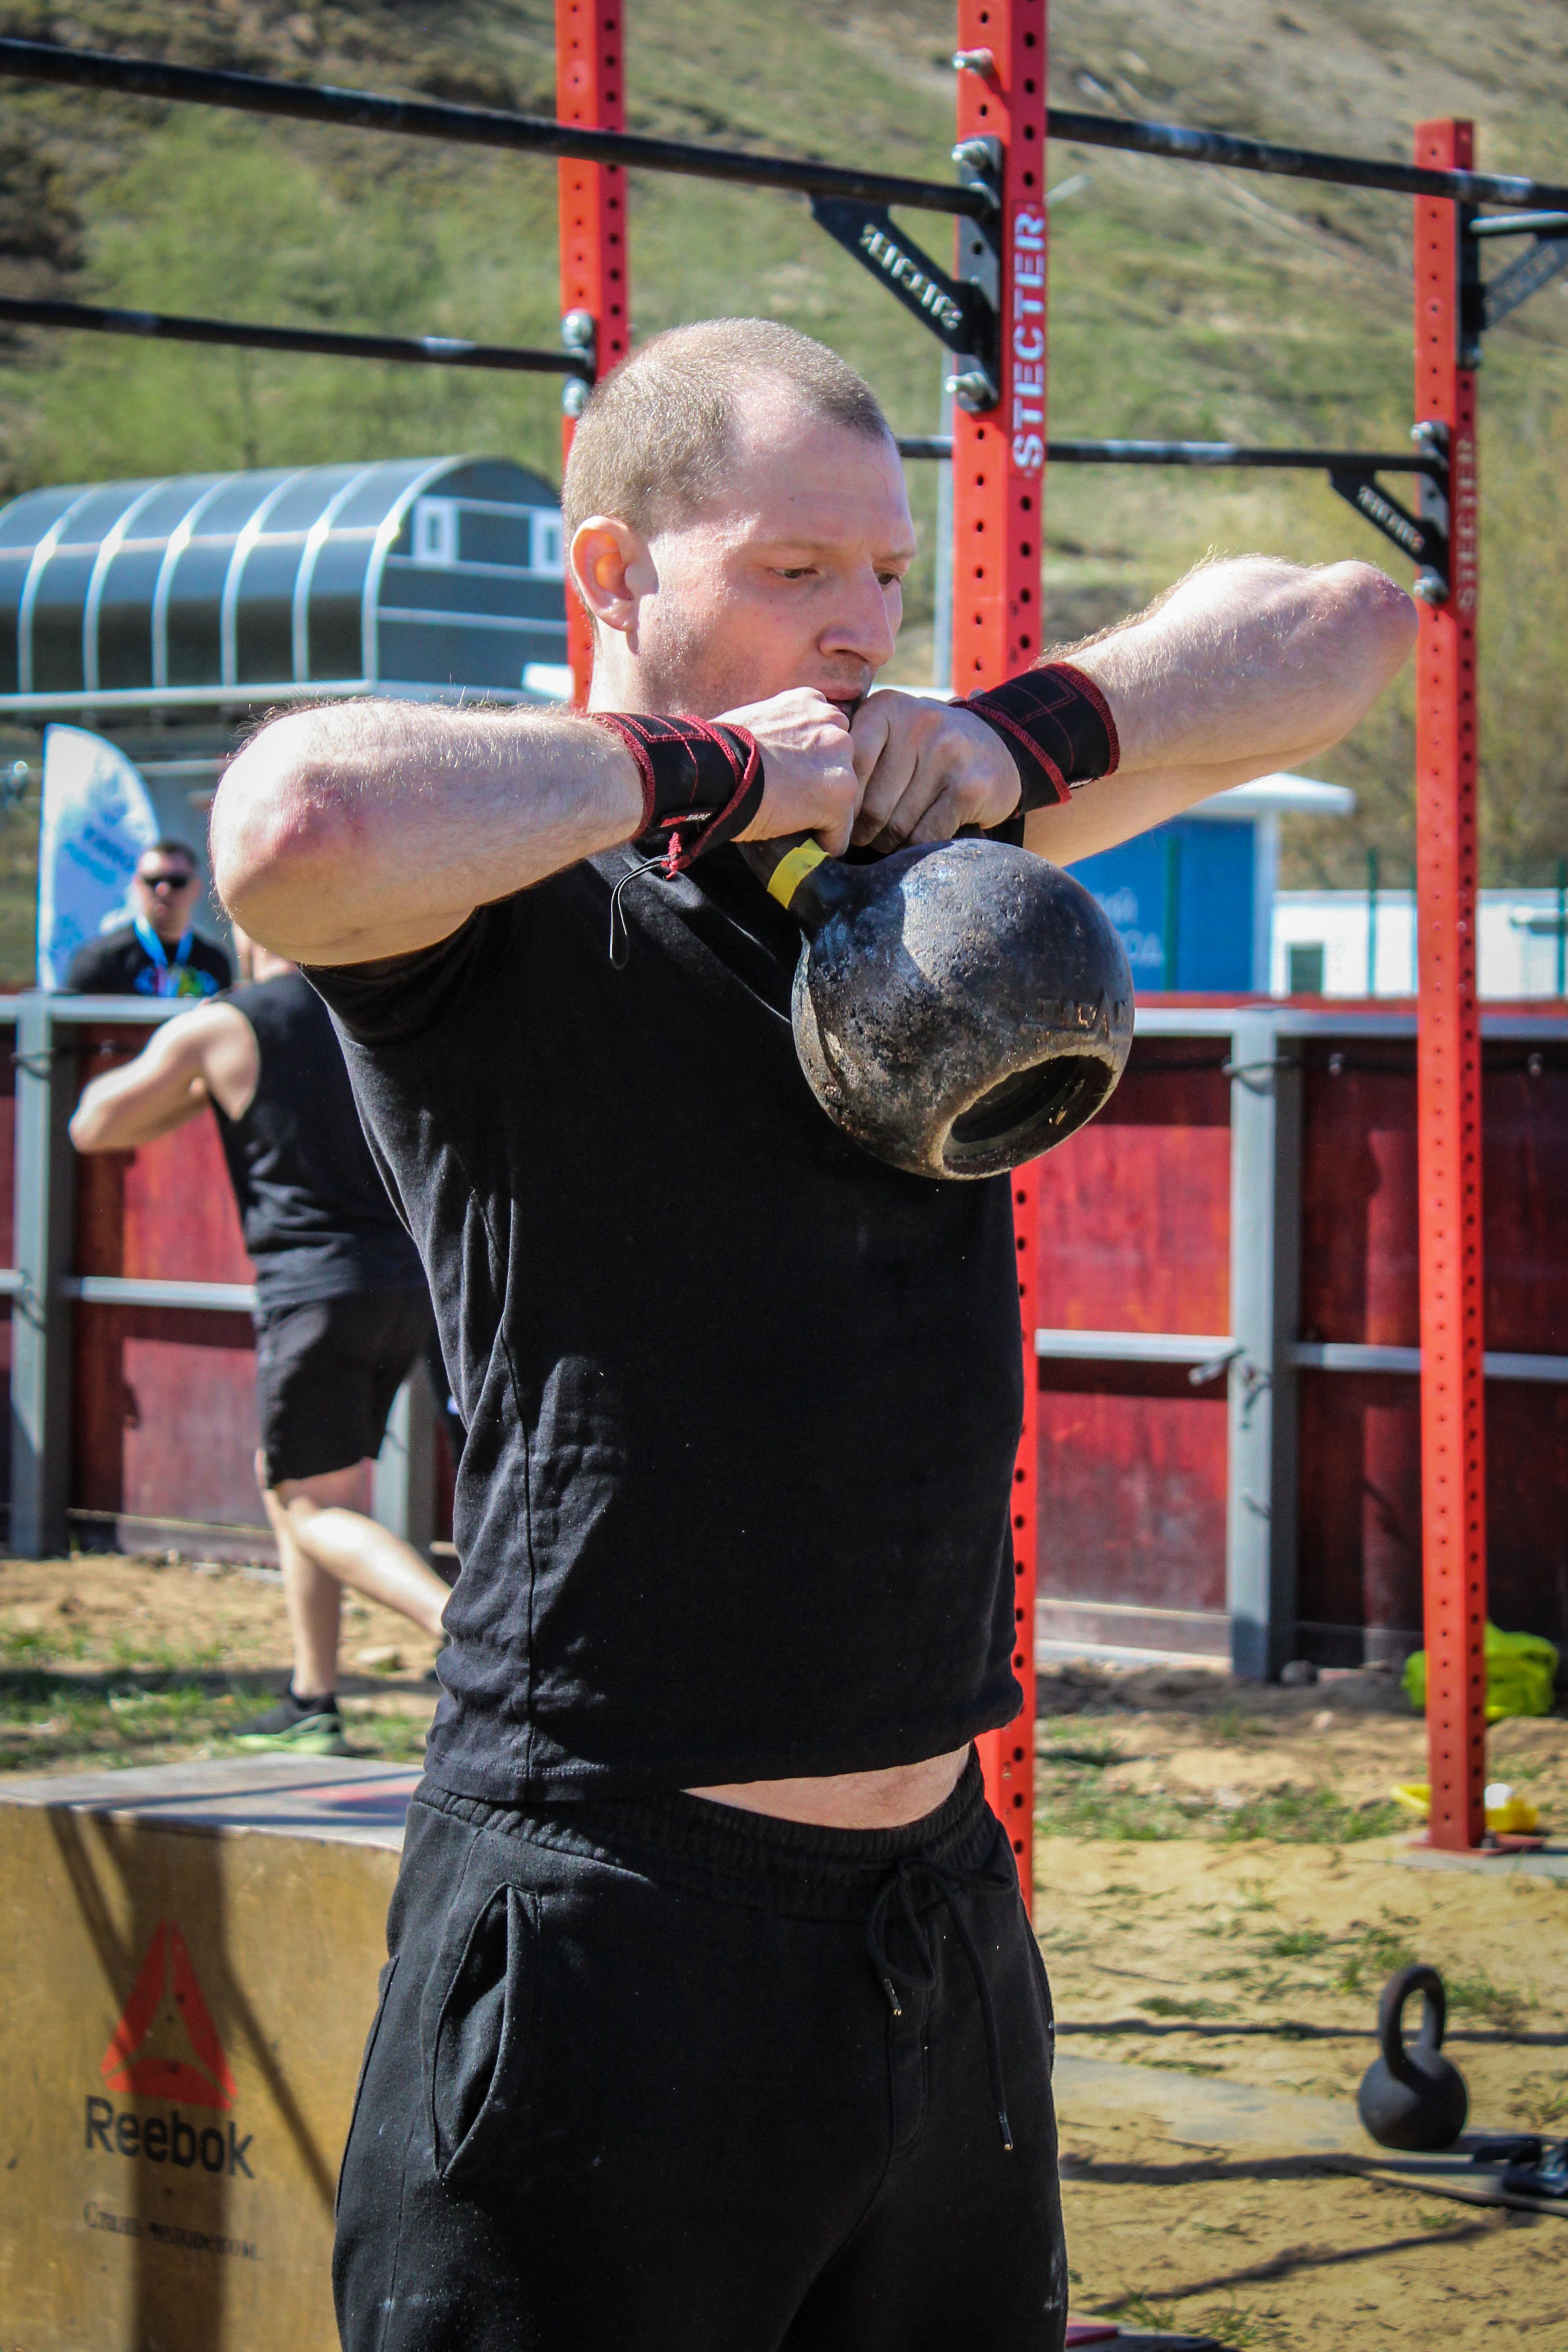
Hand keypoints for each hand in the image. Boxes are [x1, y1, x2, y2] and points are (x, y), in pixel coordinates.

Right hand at [722, 688, 862, 854]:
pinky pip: (840, 833)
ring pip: (846, 799)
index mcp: (810, 702)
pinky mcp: (840, 795)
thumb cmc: (721, 751)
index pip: (828, 736)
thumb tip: (779, 755)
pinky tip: (801, 842)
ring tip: (796, 823)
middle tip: (794, 800)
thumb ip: (782, 730)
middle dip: (823, 784)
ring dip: (826, 813)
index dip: (811, 761)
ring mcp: (840, 759)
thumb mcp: (758, 720)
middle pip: (842, 765)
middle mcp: (832, 724)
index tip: (792, 775)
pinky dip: (824, 843)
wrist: (715, 770)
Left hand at [848, 693, 1020, 849]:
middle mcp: (918, 723)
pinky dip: (916, 848)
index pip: (849, 767)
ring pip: (897, 824)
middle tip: (864, 839)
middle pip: (871, 803)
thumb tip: (819, 801)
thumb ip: (855, 751)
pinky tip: (915, 844)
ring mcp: (948, 752)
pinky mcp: (969, 786)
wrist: (999, 748)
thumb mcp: (891, 731)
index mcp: (887, 707)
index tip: (842, 820)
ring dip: (888, 843)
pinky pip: (926, 834)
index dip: (842, 804)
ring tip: (887, 841)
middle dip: (863, 831)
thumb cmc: (927, 749)